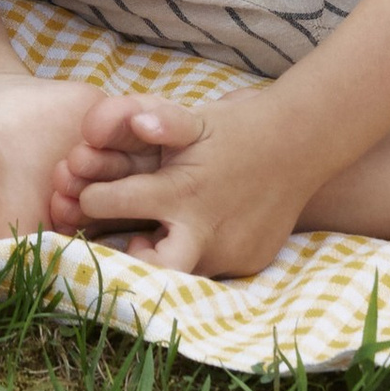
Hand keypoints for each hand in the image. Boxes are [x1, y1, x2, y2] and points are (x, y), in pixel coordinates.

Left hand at [48, 85, 315, 276]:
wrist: (299, 144)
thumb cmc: (238, 128)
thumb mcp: (196, 119)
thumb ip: (163, 119)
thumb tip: (139, 120)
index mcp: (182, 192)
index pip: (113, 204)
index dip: (93, 199)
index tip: (89, 197)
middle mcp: (204, 231)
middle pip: (152, 269)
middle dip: (128, 261)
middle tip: (125, 241)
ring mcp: (229, 252)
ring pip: (181, 270)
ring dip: (163, 256)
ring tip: (153, 237)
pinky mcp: (248, 262)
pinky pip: (212, 269)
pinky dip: (197, 254)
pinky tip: (194, 233)